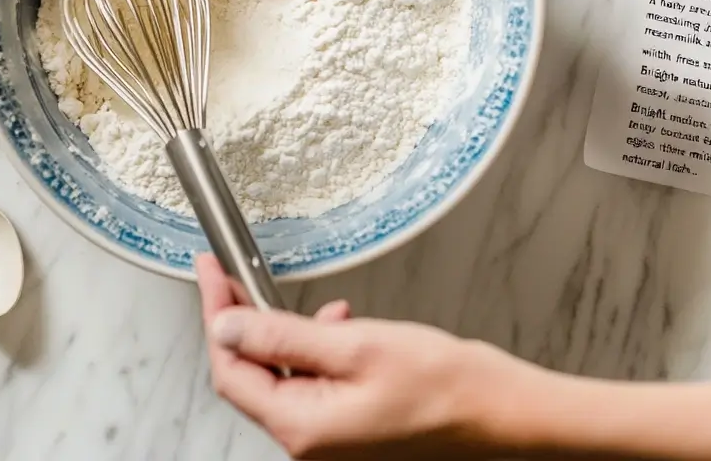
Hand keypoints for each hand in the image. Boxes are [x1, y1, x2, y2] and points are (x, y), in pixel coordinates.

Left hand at [196, 255, 547, 459]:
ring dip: (286, 331)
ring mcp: (330, 435)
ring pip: (282, 374)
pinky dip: (315, 348)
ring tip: (313, 304)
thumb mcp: (355, 345)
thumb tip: (227, 326)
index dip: (215, 313)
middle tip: (236, 275)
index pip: (230, 368)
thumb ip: (284, 336)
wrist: (500, 413)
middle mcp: (310, 439)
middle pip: (250, 373)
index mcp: (302, 427)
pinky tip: (341, 325)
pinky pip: (312, 381)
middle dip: (243, 320)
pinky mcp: (350, 424)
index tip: (210, 271)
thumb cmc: (443, 386)